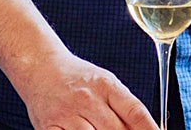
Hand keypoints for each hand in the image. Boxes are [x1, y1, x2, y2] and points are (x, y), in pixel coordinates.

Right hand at [13, 51, 157, 129]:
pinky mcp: (49, 127)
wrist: (40, 67)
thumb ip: (124, 106)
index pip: (135, 112)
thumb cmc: (78, 78)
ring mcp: (67, 114)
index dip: (150, 129)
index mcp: (106, 85)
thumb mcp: (105, 83)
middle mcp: (87, 99)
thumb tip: (147, 129)